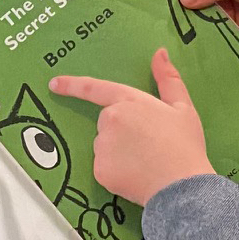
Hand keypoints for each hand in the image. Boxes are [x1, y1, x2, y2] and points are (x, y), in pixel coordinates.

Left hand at [49, 48, 211, 206]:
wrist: (182, 186)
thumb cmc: (184, 145)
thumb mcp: (182, 107)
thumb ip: (167, 78)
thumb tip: (159, 52)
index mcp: (128, 101)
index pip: (95, 88)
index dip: (72, 85)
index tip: (54, 83)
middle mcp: (110, 120)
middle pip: (107, 122)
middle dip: (121, 130)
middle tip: (148, 144)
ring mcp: (102, 146)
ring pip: (104, 146)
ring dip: (118, 151)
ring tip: (146, 161)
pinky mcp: (99, 171)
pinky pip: (104, 167)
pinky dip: (116, 171)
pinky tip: (136, 174)